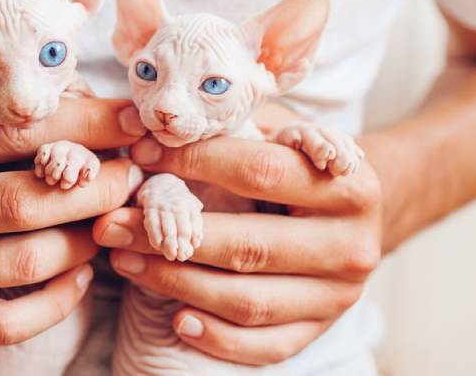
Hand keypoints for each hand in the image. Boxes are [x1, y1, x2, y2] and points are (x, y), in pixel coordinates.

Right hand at [0, 68, 146, 344]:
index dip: (87, 125)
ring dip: (82, 245)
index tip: (136, 123)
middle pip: (24, 202)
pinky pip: (8, 322)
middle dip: (94, 189)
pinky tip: (79, 278)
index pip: (16, 132)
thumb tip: (57, 61)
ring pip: (24, 262)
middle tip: (132, 178)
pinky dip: (57, 302)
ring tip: (106, 226)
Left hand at [94, 135, 381, 364]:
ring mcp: (339, 296)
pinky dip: (218, 338)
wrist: (362, 213)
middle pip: (250, 246)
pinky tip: (177, 320)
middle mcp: (351, 245)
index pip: (261, 171)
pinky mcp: (321, 330)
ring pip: (250, 300)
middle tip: (113, 224)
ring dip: (178, 284)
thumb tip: (151, 130)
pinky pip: (267, 345)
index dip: (196, 162)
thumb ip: (232, 131)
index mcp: (350, 185)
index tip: (142, 157)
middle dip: (173, 235)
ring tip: (125, 262)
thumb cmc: (303, 164)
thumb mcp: (282, 134)